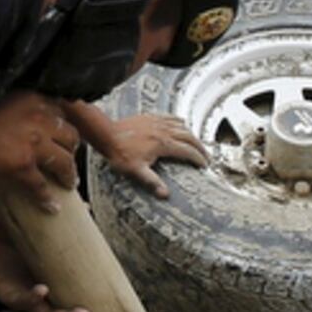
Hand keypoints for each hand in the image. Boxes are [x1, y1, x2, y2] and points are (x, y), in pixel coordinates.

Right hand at [0, 92, 82, 210]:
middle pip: (70, 135)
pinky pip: (41, 185)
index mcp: (32, 98)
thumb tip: (31, 121)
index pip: (62, 111)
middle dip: (72, 149)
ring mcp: (33, 142)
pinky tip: (51, 206)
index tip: (66, 134)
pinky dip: (47, 197)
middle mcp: (38, 118)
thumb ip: (21, 108)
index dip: (65, 125)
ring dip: (68, 174)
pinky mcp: (23, 166)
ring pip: (63, 161)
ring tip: (68, 182)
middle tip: (70, 157)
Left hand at [0, 214, 93, 311]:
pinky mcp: (5, 292)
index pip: (68, 298)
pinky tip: (43, 290)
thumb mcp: (30, 224)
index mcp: (46, 279)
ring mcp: (21, 295)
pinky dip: (35, 297)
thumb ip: (56, 218)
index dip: (84, 307)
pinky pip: (23, 299)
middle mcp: (36, 292)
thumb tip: (84, 206)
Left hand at [72, 104, 206, 198]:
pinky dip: (180, 122)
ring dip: (192, 135)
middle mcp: (164, 131)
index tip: (204, 165)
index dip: (198, 158)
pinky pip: (171, 117)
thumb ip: (152, 182)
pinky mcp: (151, 117)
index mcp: (163, 144)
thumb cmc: (120, 154)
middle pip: (189, 137)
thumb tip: (165, 195)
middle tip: (205, 156)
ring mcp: (158, 122)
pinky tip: (181, 124)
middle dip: (200, 147)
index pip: (187, 151)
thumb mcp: (136, 171)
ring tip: (196, 144)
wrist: (107, 134)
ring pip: (182, 126)